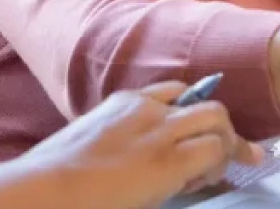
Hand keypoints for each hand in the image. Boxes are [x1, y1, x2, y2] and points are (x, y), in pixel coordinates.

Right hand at [22, 81, 263, 207]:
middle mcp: (148, 109)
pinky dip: (218, 165)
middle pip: (205, 102)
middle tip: (230, 152)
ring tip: (219, 170)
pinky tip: (204, 182)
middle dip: (221, 127)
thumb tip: (132, 161)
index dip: (193, 110)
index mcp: (124, 102)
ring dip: (227, 144)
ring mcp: (161, 131)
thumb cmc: (55, 175)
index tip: (199, 130)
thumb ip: (116, 140)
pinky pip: (215, 151)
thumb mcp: (89, 141)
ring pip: (218, 120)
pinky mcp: (171, 160)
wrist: (49, 187)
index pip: (174, 92)